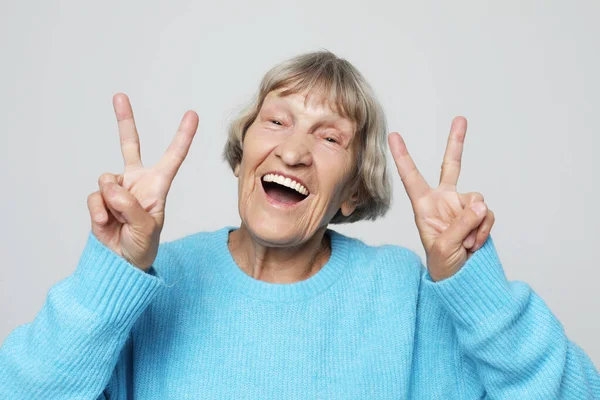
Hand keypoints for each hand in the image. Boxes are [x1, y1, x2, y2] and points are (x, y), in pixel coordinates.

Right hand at [86, 93, 198, 271]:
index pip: (173, 157)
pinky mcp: (99, 199)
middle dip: (124, 120)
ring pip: (107, 180)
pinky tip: (106, 223)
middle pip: (130, 145)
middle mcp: (136, 181)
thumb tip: (110, 186)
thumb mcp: (146, 229)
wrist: (121, 262)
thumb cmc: (143, 245)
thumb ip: (131, 207)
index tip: (192, 114)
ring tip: (120, 220)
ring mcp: (116, 189)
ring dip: (112, 203)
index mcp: (158, 185)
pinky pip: (94, 197)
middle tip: (119, 96)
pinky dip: (98, 212)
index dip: (182, 136)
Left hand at [388, 117, 494, 281]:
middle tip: (460, 119)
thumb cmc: (442, 264)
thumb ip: (461, 224)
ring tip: (465, 245)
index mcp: (424, 205)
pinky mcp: (479, 214)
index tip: (393, 136)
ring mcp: (462, 206)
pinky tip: (474, 244)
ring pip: (477, 201)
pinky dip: (484, 230)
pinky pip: (487, 214)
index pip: (412, 177)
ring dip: (475, 226)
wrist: (461, 278)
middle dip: (457, 142)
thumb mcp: (444, 246)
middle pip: (452, 166)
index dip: (403, 156)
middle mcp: (444, 200)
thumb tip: (480, 203)